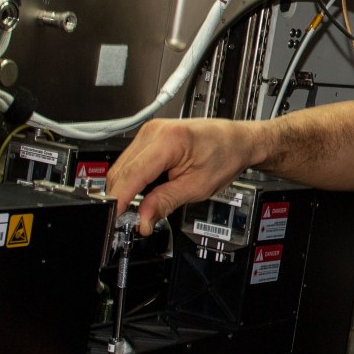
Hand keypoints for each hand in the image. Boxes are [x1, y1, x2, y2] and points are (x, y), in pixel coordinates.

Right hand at [107, 119, 257, 233]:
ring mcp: (150, 131)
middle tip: (128, 222)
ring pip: (122, 167)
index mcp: (168, 140)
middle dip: (121, 198)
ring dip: (125, 190)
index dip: (119, 200)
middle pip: (121, 171)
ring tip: (138, 209)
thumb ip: (165, 203)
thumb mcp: (197, 187)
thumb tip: (143, 220)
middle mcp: (154, 131)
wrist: (237, 140)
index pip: (131, 175)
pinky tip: (142, 192)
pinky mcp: (149, 136)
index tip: (115, 220)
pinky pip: (130, 161)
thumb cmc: (226, 156)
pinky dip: (132, 180)